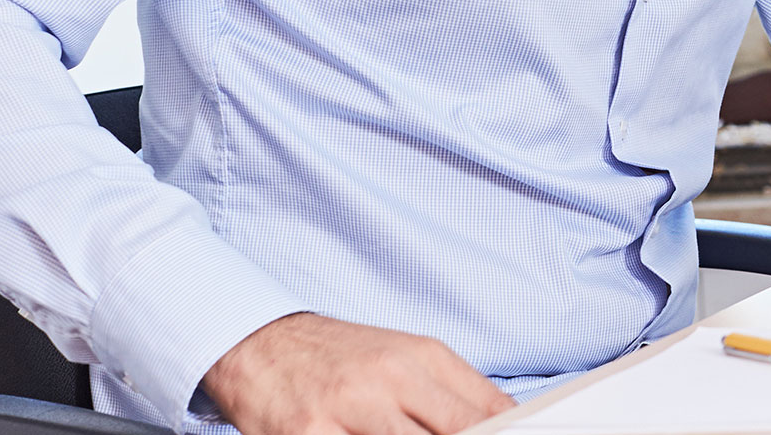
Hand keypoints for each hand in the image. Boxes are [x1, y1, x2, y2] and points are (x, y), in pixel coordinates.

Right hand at [203, 312, 514, 434]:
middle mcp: (388, 379)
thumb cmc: (343, 357)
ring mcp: (346, 409)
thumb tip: (507, 418)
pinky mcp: (307, 434)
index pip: (483, 411)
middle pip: (453, 431)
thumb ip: (459, 391)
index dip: (503, 434)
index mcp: (422, 358)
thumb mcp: (408, 357)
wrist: (262, 344)